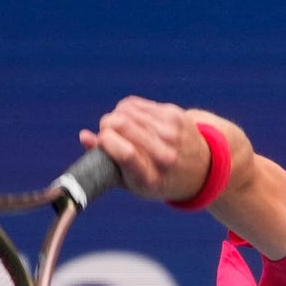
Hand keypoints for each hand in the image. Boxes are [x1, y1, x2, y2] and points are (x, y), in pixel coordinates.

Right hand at [79, 96, 210, 202]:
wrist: (201, 169)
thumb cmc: (157, 179)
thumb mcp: (132, 182)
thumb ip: (105, 163)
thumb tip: (84, 137)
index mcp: (150, 179)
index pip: (125, 153)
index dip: (106, 141)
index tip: (101, 142)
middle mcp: (163, 156)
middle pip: (120, 125)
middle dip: (106, 125)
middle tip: (107, 133)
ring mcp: (171, 133)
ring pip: (125, 110)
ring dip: (115, 117)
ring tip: (120, 128)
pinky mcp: (173, 115)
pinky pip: (135, 104)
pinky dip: (126, 110)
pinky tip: (131, 120)